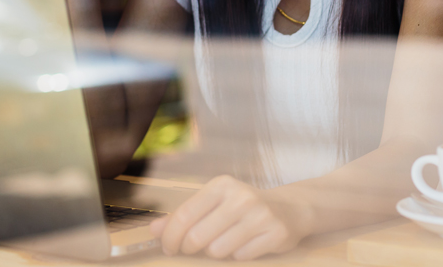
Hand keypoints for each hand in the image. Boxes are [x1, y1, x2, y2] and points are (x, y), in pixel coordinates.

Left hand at [149, 175, 310, 259]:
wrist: (289, 208)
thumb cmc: (244, 206)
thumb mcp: (214, 203)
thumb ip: (184, 216)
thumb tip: (153, 230)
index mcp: (222, 185)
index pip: (185, 215)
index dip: (170, 237)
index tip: (168, 248)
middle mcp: (241, 196)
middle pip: (198, 237)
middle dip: (192, 248)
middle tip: (196, 247)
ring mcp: (259, 215)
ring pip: (218, 251)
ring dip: (218, 252)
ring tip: (228, 240)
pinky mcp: (275, 233)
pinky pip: (241, 258)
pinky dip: (239, 256)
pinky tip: (247, 244)